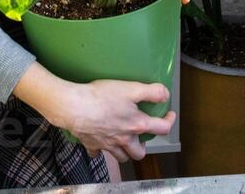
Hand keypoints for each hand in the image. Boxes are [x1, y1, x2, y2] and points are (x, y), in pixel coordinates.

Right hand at [57, 79, 173, 162]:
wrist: (74, 107)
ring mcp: (108, 144)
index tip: (169, 115)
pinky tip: (99, 142)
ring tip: (123, 141)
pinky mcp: (92, 144)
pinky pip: (97, 153)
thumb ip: (151, 92)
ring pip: (120, 156)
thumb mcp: (131, 88)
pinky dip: (100, 150)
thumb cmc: (101, 97)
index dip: (169, 121)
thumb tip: (165, 94)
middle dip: (142, 147)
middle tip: (141, 136)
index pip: (161, 129)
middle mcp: (124, 138)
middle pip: (139, 153)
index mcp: (137, 125)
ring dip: (124, 151)